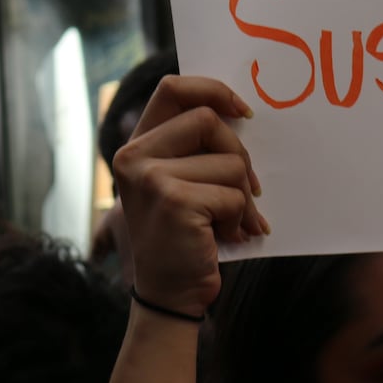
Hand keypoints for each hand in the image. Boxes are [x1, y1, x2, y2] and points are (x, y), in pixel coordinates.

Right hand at [110, 76, 266, 316]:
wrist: (169, 294)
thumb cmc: (186, 236)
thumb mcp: (182, 184)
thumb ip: (196, 149)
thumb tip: (242, 113)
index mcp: (137, 146)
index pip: (173, 88)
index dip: (213, 90)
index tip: (243, 111)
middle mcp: (135, 157)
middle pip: (209, 120)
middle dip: (240, 155)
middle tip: (248, 189)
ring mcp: (151, 178)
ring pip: (229, 162)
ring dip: (243, 197)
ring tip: (230, 222)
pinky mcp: (174, 201)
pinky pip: (234, 195)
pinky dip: (240, 220)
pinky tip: (224, 237)